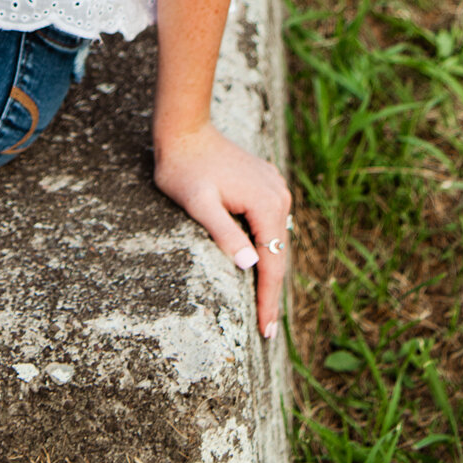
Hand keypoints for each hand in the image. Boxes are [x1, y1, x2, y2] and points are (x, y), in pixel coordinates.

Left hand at [154, 122, 291, 338]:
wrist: (185, 130)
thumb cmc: (184, 168)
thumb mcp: (198, 204)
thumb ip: (225, 233)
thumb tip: (252, 264)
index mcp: (266, 203)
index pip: (271, 263)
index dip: (268, 300)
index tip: (267, 332)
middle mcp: (278, 195)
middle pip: (279, 253)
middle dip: (272, 292)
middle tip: (267, 330)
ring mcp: (275, 187)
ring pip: (277, 239)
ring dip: (271, 270)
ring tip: (266, 306)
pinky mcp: (266, 183)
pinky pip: (271, 223)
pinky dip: (268, 247)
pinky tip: (261, 264)